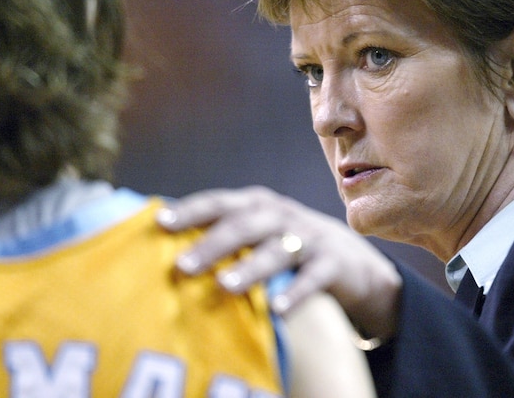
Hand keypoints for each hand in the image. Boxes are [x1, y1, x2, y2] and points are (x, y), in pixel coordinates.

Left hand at [156, 186, 401, 340]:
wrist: (352, 262)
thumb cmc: (288, 247)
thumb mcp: (260, 232)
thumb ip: (224, 233)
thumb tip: (163, 244)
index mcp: (259, 206)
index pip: (221, 203)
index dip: (192, 210)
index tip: (160, 223)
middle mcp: (283, 217)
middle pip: (245, 224)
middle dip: (213, 244)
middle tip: (182, 266)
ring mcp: (310, 238)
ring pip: (277, 250)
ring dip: (250, 268)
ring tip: (225, 286)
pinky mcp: (333, 263)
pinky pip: (313, 277)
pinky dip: (296, 292)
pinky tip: (278, 310)